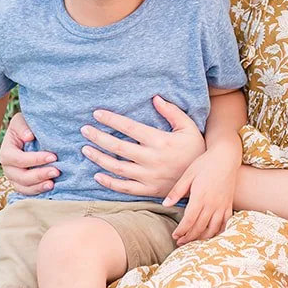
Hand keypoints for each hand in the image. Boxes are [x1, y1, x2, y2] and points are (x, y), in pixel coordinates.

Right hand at [0, 112, 58, 194]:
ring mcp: (15, 178)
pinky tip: (51, 187)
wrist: (30, 134)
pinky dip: (39, 191)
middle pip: (21, 177)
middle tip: (57, 171)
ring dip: (39, 186)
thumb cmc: (26, 127)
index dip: (36, 159)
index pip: (19, 160)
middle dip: (39, 175)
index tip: (53, 156)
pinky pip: (29, 192)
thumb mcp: (21, 121)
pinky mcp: (23, 185)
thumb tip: (28, 137)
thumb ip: (22, 127)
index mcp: (6, 153)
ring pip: (24, 188)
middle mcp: (8, 168)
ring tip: (53, 183)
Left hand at [79, 96, 205, 199]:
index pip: (129, 128)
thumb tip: (155, 98)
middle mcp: (151, 159)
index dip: (111, 120)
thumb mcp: (188, 127)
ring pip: (117, 168)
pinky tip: (97, 175)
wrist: (203, 179)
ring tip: (85, 149)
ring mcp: (148, 176)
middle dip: (98, 137)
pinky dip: (109, 182)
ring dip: (99, 158)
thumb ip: (172, 112)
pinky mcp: (148, 190)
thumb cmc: (195, 149)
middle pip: (118, 147)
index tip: (97, 114)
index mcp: (160, 141)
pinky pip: (124, 187)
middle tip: (85, 130)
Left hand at [165, 148, 239, 244]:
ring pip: (213, 228)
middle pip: (200, 227)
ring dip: (202, 238)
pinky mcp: (229, 204)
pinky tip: (210, 235)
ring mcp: (222, 205)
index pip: (190, 220)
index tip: (174, 235)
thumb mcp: (188, 175)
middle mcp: (212, 203)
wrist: (226, 157)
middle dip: (189, 237)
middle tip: (180, 242)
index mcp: (200, 196)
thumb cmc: (205, 164)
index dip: (182, 231)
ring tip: (192, 241)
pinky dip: (218, 232)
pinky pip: (225, 223)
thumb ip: (177, 191)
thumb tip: (165, 205)